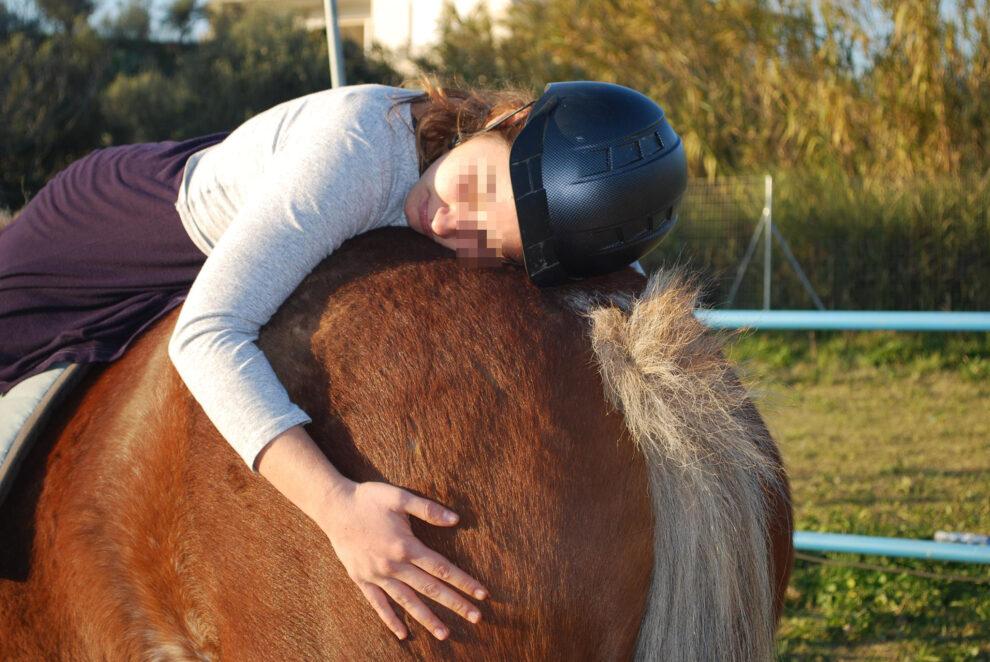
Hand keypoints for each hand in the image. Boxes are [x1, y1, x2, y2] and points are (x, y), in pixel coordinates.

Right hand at [321, 480, 487, 640]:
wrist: (333, 506)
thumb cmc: (368, 499)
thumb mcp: (399, 498)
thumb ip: (428, 509)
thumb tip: (456, 519)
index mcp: (406, 546)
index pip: (442, 569)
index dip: (464, 581)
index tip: (482, 594)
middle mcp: (393, 566)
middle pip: (430, 589)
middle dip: (455, 604)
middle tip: (476, 618)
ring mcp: (377, 575)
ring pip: (407, 602)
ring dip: (427, 619)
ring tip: (445, 634)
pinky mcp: (362, 579)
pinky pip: (378, 604)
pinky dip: (390, 619)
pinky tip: (402, 633)